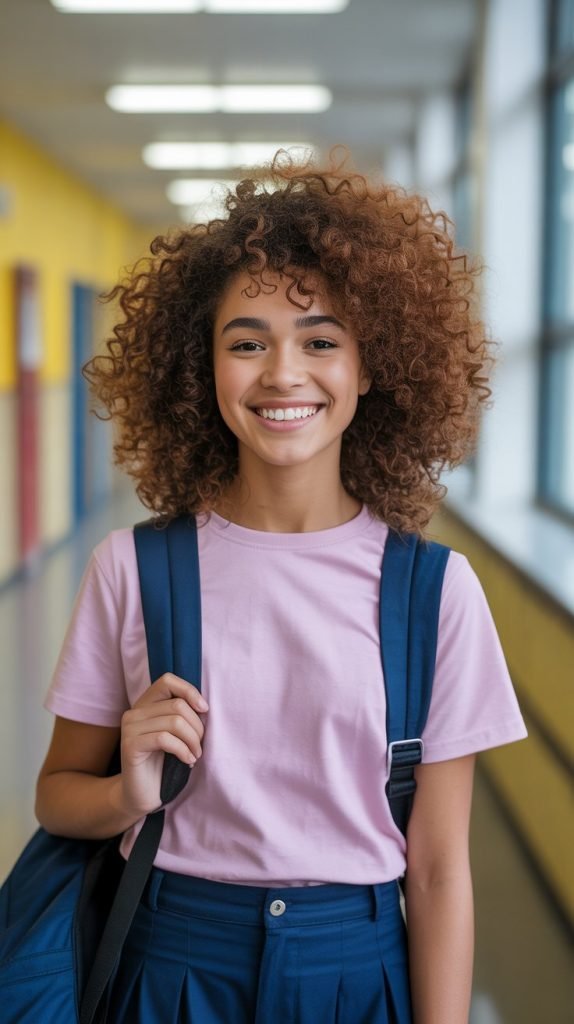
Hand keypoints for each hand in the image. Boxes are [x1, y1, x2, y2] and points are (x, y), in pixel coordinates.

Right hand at [118, 673, 207, 817]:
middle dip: (197, 726)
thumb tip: (204, 706)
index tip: (204, 710)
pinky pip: (165, 739)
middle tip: (200, 745)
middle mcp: (134, 712)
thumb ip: (182, 715)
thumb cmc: (164, 763)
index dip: (189, 691)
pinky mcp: (130, 745)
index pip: (168, 680)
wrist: (142, 795)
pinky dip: (183, 750)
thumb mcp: (175, 734)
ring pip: (174, 722)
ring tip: (195, 755)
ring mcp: (130, 728)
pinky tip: (188, 761)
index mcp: (145, 704)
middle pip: (177, 705)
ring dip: (193, 741)